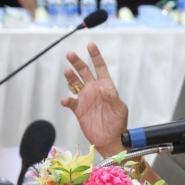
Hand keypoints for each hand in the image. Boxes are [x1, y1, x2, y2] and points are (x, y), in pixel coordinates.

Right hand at [60, 43, 128, 157]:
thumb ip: (112, 98)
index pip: (100, 68)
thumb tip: (103, 89)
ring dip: (70, 77)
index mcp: (106, 87)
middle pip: (84, 72)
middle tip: (70, 54)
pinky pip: (69, 102)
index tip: (90, 45)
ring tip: (68, 72)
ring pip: (74, 83)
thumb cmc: (118, 123)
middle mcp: (94, 90)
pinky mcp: (78, 109)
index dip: (95, 56)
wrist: (110, 139)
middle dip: (77, 62)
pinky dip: (66, 100)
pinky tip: (65, 100)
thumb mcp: (120, 109)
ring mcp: (85, 99)